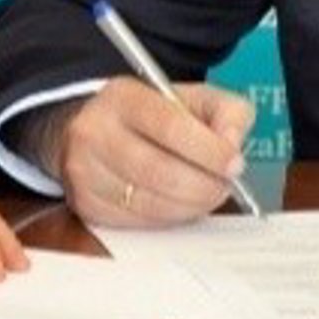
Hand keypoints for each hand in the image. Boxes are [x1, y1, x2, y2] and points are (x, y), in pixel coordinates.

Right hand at [51, 77, 253, 225]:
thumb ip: (227, 113)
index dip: (208, 150)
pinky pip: (134, 221)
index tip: (234, 164)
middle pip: (157, 170)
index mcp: (125, 97)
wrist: (101, 127)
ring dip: (189, 205)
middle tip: (226, 186)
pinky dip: (167, 218)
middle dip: (202, 185)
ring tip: (209, 195)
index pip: (171, 126)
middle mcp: (95, 132)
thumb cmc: (158, 113)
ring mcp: (84, 171)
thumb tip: (232, 144)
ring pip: (146, 201)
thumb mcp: (197, 97)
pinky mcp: (84, 204)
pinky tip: (182, 204)